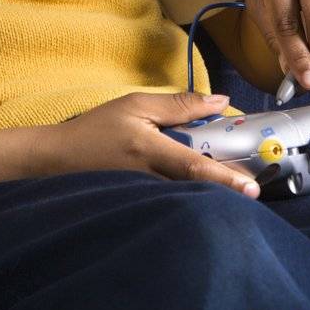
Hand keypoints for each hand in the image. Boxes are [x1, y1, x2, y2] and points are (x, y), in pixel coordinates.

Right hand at [36, 92, 261, 197]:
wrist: (57, 159)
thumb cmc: (96, 129)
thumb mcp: (135, 105)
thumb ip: (179, 105)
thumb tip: (219, 102)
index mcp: (149, 150)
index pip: (194, 167)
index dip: (225, 178)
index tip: (252, 188)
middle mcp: (148, 179)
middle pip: (196, 190)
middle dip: (225, 191)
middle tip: (252, 189)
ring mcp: (142, 198)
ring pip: (185, 201)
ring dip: (210, 197)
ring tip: (231, 192)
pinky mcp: (138, 207)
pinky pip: (170, 206)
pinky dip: (189, 200)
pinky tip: (199, 196)